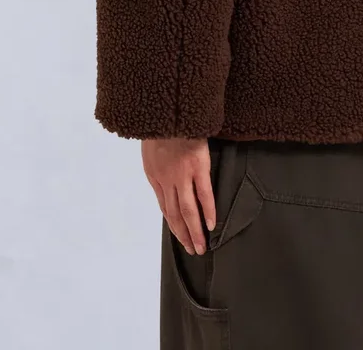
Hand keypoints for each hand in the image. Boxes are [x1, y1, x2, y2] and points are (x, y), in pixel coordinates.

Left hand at [142, 136, 214, 255]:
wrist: (168, 112)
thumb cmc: (160, 125)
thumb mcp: (151, 148)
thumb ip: (157, 165)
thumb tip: (163, 174)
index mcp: (154, 176)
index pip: (165, 207)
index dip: (173, 224)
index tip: (180, 236)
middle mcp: (166, 181)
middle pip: (175, 215)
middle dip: (183, 234)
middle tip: (193, 250)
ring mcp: (182, 175)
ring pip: (188, 210)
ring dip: (194, 231)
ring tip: (201, 247)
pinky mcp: (198, 167)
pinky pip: (204, 194)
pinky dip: (208, 211)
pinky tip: (212, 225)